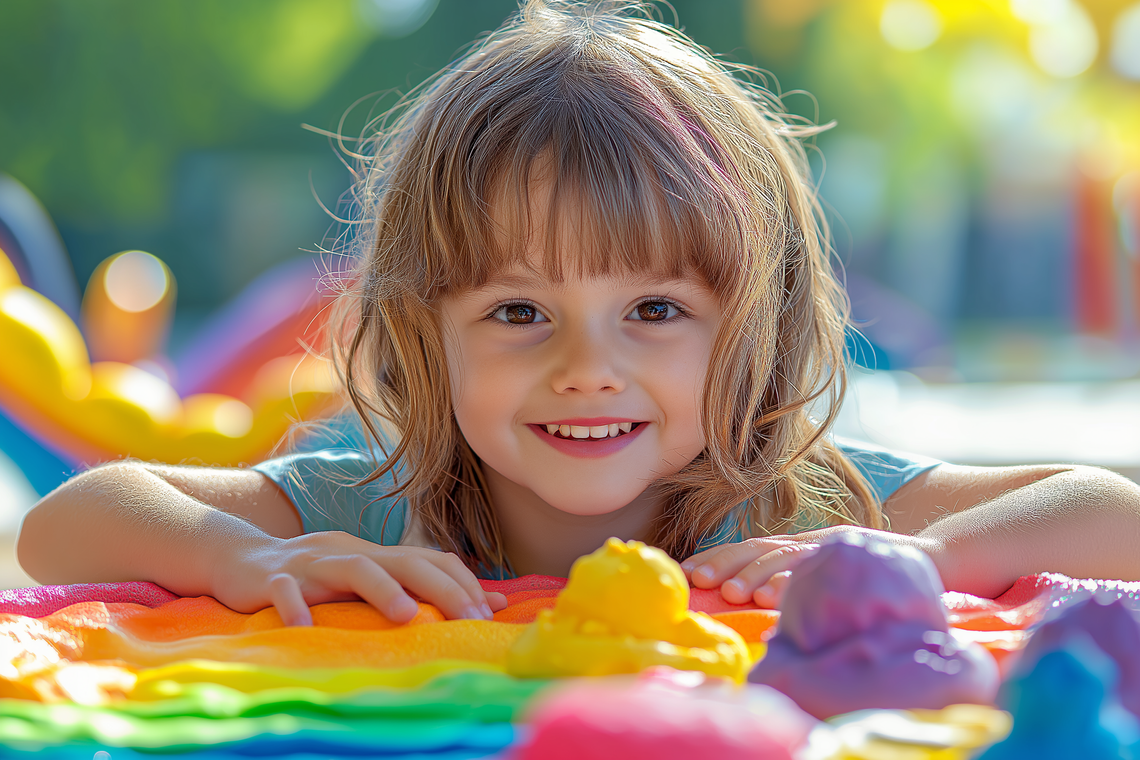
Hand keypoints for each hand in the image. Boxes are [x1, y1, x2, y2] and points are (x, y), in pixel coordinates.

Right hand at [213, 531, 507, 626]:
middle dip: (441, 588)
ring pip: (352, 567)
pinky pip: (283, 589)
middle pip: (403, 560)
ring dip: (382, 589)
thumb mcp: (367, 577)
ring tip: (407, 616)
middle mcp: (349, 552)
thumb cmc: (313, 575)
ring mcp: (311, 562)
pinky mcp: (271, 578)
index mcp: (374, 554)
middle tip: (471, 617)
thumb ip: (420, 587)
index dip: (461, 582)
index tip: (489, 613)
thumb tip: (493, 600)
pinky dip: (293, 608)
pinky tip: (304, 629)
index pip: (429, 559)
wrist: (238, 557)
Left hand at [680, 526, 915, 607]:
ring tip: (732, 593)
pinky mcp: (859, 556)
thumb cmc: (879, 577)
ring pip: (787, 556)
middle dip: (725, 563)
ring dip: (756, 575)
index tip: (686, 572)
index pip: (753, 547)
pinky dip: (796, 581)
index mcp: (803, 546)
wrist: (942, 559)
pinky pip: (824, 569)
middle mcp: (814, 541)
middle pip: (761, 547)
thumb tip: (754, 607)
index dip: (718, 557)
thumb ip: (797, 584)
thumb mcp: (830, 577)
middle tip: (698, 580)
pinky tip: (776, 598)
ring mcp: (836, 547)